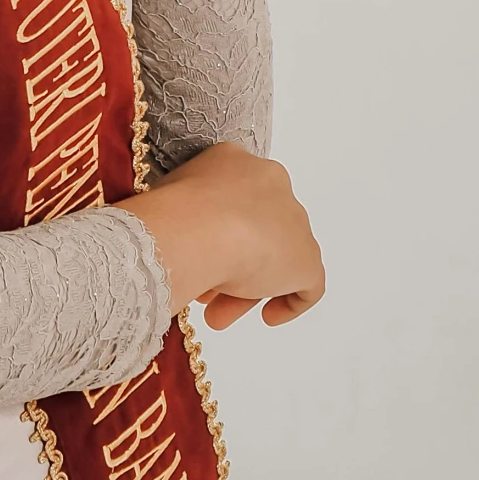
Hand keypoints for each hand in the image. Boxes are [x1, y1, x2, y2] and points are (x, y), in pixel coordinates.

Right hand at [118, 144, 324, 329]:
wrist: (201, 226)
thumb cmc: (174, 209)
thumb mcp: (170, 196)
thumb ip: (187, 209)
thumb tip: (185, 234)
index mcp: (237, 161)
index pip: (231, 202)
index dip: (212, 234)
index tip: (194, 259)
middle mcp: (271, 182)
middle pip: (254, 231)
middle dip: (229, 265)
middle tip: (204, 296)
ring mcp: (294, 220)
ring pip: (272, 258)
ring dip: (246, 288)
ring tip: (217, 318)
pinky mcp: (308, 257)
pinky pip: (307, 283)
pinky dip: (288, 301)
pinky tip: (267, 315)